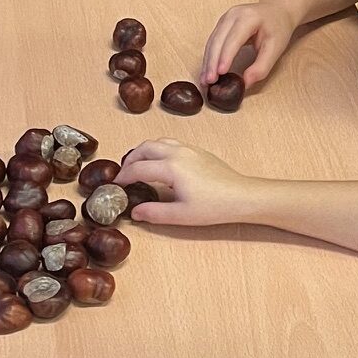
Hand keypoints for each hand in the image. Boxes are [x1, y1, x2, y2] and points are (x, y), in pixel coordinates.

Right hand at [117, 140, 260, 228]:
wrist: (241, 197)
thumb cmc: (214, 207)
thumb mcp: (181, 215)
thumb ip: (154, 213)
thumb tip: (135, 212)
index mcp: (171, 168)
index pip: (138, 168)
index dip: (124, 177)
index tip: (116, 185)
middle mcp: (178, 153)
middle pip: (145, 148)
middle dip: (130, 159)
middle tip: (123, 173)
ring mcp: (189, 149)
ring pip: (158, 142)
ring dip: (144, 151)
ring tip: (138, 166)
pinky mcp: (198, 151)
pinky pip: (171, 143)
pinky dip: (158, 150)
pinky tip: (159, 164)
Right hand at [200, 0, 298, 88]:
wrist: (276, 10)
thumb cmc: (277, 27)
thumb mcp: (276, 48)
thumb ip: (262, 67)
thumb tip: (246, 83)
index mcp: (248, 17)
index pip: (234, 39)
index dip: (226, 56)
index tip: (220, 72)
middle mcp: (233, 15)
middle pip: (218, 40)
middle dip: (212, 62)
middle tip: (209, 82)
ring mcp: (225, 19)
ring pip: (211, 42)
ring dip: (207, 62)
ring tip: (206, 81)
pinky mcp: (221, 25)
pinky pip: (212, 42)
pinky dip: (209, 58)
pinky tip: (207, 71)